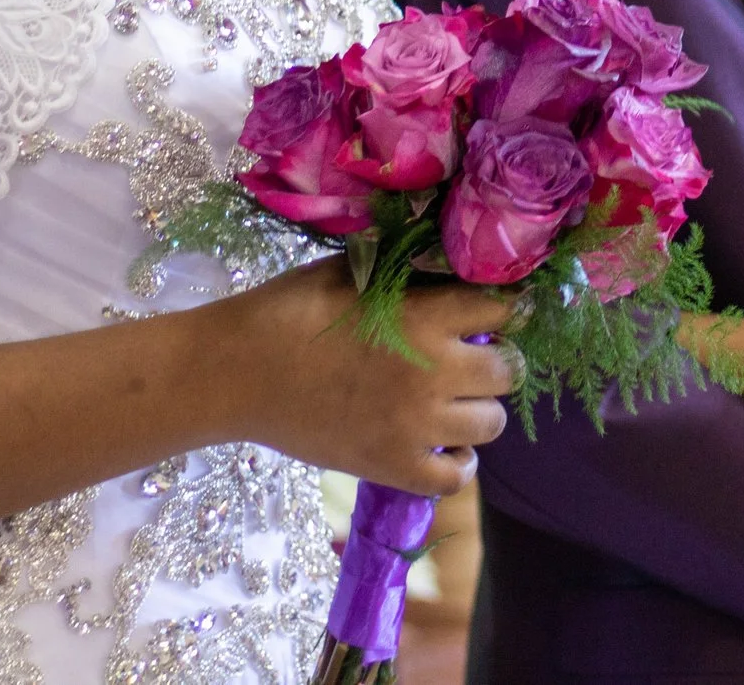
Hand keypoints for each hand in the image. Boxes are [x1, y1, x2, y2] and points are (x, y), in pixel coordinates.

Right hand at [210, 262, 514, 494]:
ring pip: (492, 424)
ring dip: (479, 410)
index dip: (504, 308)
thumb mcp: (354, 272)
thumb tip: (447, 265)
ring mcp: (416, 426)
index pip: (505, 309)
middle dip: (495, 362)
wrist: (236, 373)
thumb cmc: (289, 311)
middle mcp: (434, 373)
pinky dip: (458, 463)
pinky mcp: (393, 467)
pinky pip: (456, 478)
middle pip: (507, 372)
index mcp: (426, 317)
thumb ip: (408, 274)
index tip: (493, 312)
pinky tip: (442, 446)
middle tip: (469, 359)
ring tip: (454, 402)